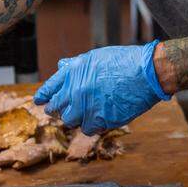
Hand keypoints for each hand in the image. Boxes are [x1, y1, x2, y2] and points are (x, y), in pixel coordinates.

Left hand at [34, 40, 167, 134]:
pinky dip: (91, 126)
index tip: (40, 101)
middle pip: (56, 108)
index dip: (44, 96)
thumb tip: (61, 66)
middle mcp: (76, 91)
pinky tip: (99, 119)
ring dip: (76, 118)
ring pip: (70, 121)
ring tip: (86, 113)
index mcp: (73, 72)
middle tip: (63, 110)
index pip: (50, 88)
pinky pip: (87, 129)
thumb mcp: (96, 57)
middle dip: (58, 109)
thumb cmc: (125, 62)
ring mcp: (87, 107)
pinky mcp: (100, 120)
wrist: (147, 73)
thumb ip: (76, 65)